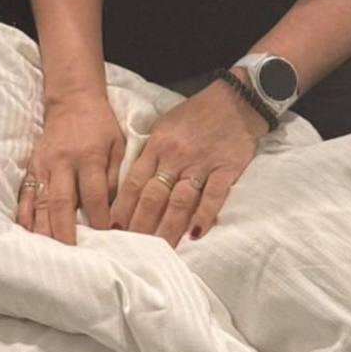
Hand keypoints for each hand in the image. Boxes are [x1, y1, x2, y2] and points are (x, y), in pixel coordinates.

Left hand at [109, 76, 267, 249]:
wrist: (237, 100)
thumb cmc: (197, 114)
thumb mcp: (165, 125)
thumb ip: (150, 154)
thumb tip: (131, 185)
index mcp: (158, 144)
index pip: (134, 181)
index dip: (122, 208)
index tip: (113, 230)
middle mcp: (176, 156)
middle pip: (153, 196)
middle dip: (140, 225)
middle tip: (131, 249)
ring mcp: (202, 163)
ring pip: (180, 201)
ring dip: (168, 228)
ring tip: (159, 251)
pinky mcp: (226, 169)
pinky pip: (213, 196)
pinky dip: (204, 215)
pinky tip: (196, 234)